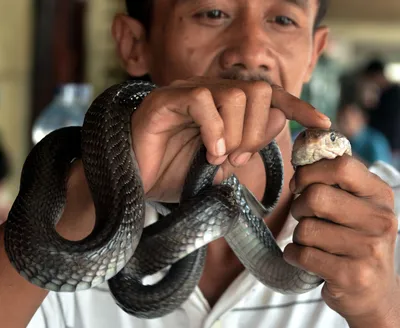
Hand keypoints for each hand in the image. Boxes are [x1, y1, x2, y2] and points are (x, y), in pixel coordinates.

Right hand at [130, 76, 330, 201]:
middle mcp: (208, 93)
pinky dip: (214, 129)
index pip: (268, 95)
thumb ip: (250, 142)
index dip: (296, 106)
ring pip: (233, 94)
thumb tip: (279, 117)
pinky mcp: (164, 100)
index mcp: (223, 106)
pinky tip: (209, 151)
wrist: (136, 183)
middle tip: (239, 159)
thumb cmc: (177, 174)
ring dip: (236, 134)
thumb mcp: (223, 164)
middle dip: (256, 131)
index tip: (321, 122)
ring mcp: (186, 93)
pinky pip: (202, 101)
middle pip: (256, 91)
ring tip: (219, 158)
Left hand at [284, 155, 399, 326]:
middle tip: (303, 216)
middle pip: (316, 197)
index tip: (299, 184)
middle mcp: (381, 220)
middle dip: (298, 207)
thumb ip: (333, 180)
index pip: (341, 166)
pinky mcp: (353, 276)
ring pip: (305, 229)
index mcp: (379, 194)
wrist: (374, 293)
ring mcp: (369, 250)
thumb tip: (301, 152)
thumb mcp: (355, 206)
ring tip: (313, 243)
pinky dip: (294, 255)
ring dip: (298, 236)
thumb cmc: (353, 239)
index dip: (310, 172)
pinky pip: (302, 255)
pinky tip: (305, 258)